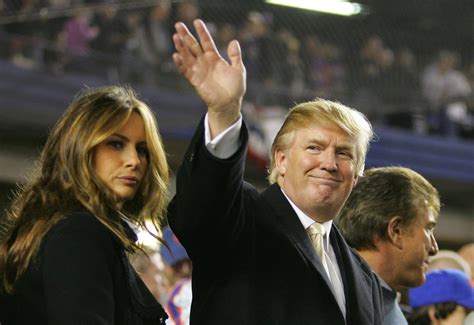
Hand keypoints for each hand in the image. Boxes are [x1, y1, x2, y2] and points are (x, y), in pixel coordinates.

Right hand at [173, 19, 245, 136]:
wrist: (229, 103)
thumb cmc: (235, 88)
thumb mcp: (238, 69)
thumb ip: (235, 56)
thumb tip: (234, 41)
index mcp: (214, 58)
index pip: (206, 42)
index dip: (202, 32)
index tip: (197, 21)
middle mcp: (205, 62)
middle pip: (193, 46)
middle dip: (186, 36)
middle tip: (178, 25)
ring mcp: (199, 71)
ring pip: (187, 56)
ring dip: (181, 47)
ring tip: (175, 36)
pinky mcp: (195, 80)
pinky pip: (186, 71)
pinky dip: (181, 64)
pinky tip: (176, 55)